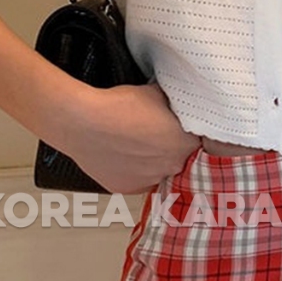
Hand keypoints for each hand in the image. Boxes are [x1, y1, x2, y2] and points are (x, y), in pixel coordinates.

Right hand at [58, 81, 201, 193]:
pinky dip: (132, 170)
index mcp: (185, 143)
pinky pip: (137, 180)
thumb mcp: (155, 92)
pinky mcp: (128, 188)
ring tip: (134, 144)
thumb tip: (175, 101)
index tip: (176, 128)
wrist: (84, 122)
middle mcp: (172, 166)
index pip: (197, 141)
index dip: (185, 132)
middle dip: (169, 147)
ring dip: (151, 161)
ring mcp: (150, 180)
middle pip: (179, 158)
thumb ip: (172, 102)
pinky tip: (122, 155)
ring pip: (158, 171)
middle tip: (153, 135)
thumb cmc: (118, 107)